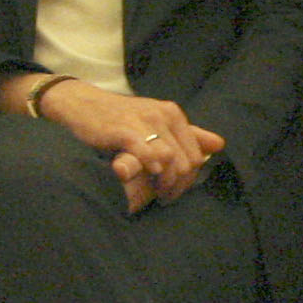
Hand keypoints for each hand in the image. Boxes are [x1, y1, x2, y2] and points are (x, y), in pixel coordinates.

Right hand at [37, 76, 224, 212]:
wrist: (83, 106)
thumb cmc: (121, 118)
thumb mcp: (156, 122)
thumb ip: (188, 133)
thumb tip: (219, 144)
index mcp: (174, 114)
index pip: (197, 154)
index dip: (188, 179)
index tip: (173, 190)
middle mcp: (164, 115)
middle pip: (187, 162)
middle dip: (178, 185)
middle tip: (163, 197)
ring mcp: (145, 122)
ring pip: (171, 161)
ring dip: (164, 183)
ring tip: (153, 193)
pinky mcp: (125, 130)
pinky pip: (149, 154)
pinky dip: (150, 168)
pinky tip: (144, 175)